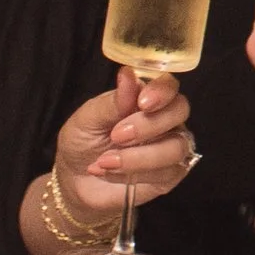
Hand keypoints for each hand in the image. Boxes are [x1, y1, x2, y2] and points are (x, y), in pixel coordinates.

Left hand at [51, 72, 193, 232]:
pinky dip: (136, 173)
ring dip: (139, 156)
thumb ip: (113, 101)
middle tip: (117, 136)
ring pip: (176, 147)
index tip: (142, 103)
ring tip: (106, 161)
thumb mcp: (88, 119)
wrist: (74, 179)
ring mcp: (169, 147)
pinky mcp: (169, 174)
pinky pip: (168, 173)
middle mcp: (164, 119)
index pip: (168, 84)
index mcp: (146, 97)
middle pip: (179, 111)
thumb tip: (128, 75)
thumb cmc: (82, 141)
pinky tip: (110, 172)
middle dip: (148, 125)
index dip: (162, 91)